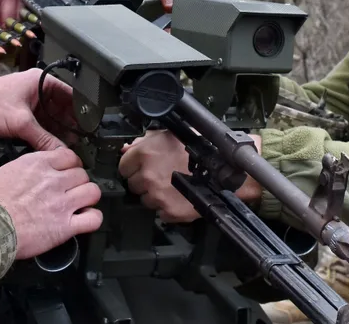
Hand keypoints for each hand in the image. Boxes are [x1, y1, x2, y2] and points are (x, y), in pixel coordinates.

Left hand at [0, 69, 77, 150]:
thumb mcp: (21, 122)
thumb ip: (44, 138)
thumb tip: (62, 152)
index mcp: (39, 81)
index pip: (69, 93)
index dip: (80, 109)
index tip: (90, 125)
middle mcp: (36, 90)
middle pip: (61, 108)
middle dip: (70, 124)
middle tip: (82, 140)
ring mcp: (27, 104)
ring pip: (50, 119)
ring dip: (58, 132)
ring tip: (71, 147)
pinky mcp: (19, 117)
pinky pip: (39, 127)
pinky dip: (45, 136)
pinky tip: (53, 147)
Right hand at [0, 148, 102, 258]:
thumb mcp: (1, 174)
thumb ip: (20, 170)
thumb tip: (22, 175)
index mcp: (38, 164)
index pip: (69, 156)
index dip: (70, 165)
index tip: (66, 172)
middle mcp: (54, 181)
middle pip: (83, 174)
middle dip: (78, 183)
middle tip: (71, 191)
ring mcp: (62, 203)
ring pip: (93, 192)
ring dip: (88, 198)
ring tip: (80, 205)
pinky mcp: (65, 227)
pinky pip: (94, 219)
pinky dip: (92, 220)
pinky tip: (84, 221)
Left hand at [120, 130, 264, 222]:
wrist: (225, 170)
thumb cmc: (201, 149)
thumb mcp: (170, 135)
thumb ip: (144, 142)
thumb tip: (127, 149)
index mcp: (145, 154)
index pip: (123, 167)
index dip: (133, 167)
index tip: (142, 167)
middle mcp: (148, 176)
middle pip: (133, 185)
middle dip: (144, 181)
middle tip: (161, 175)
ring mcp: (158, 196)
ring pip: (145, 200)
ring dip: (155, 195)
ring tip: (173, 185)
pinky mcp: (169, 211)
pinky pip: (160, 212)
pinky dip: (167, 207)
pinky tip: (179, 196)